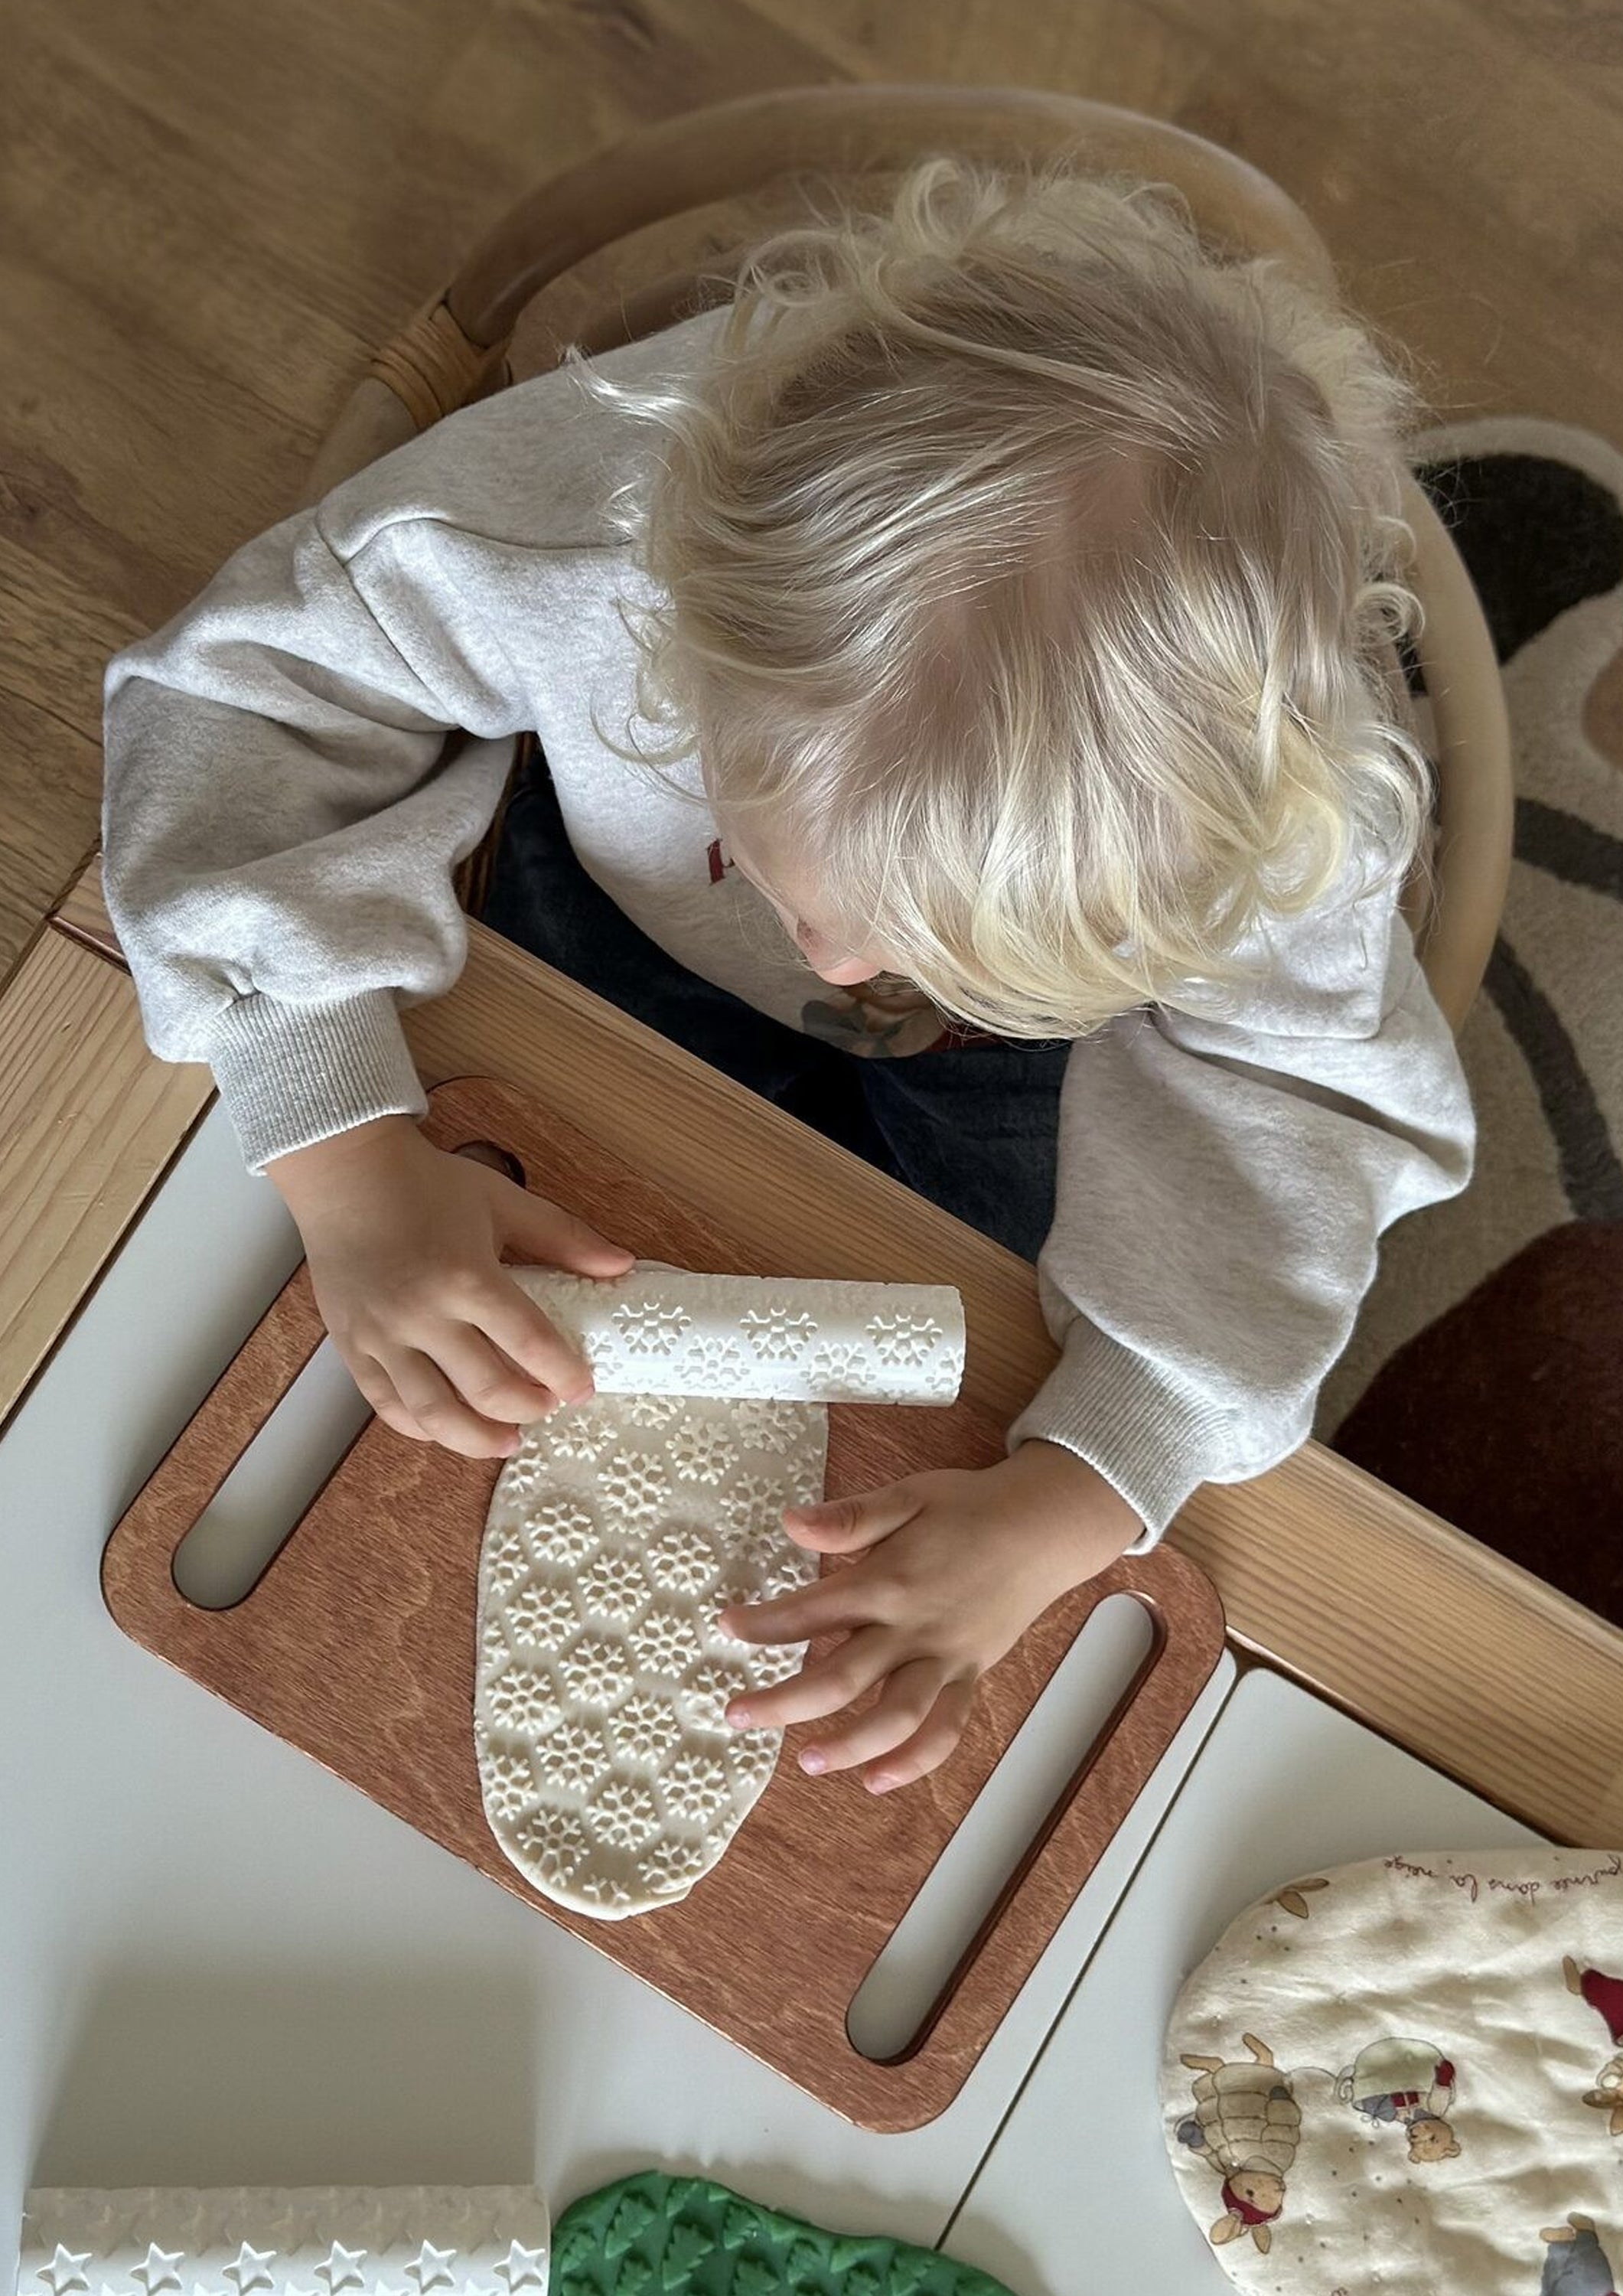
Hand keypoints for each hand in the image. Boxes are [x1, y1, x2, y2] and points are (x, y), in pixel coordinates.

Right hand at [268, 1115, 633, 1457]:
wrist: (344, 1172)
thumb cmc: (425, 1184)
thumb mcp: (504, 1202)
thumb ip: (565, 1237)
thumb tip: (623, 1264)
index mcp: (468, 1276)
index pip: (530, 1344)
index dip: (565, 1375)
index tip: (583, 1389)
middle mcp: (423, 1314)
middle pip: (487, 1390)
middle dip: (530, 1409)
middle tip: (548, 1407)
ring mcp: (382, 1336)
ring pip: (434, 1414)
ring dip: (478, 1439)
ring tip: (508, 1439)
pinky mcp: (352, 1347)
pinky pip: (388, 1406)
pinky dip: (422, 1428)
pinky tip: (449, 1427)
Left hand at [719, 1440, 1140, 1792]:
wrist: (1044, 1528)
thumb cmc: (969, 1507)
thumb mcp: (907, 1495)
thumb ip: (849, 1517)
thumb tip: (789, 1523)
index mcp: (889, 1580)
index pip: (811, 1611)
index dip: (763, 1624)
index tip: (726, 1627)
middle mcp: (914, 1629)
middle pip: (841, 1680)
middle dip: (783, 1703)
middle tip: (736, 1715)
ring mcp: (945, 1660)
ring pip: (895, 1719)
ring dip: (848, 1747)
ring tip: (805, 1763)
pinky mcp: (970, 1677)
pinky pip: (946, 1731)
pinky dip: (914, 1763)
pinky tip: (876, 1780)